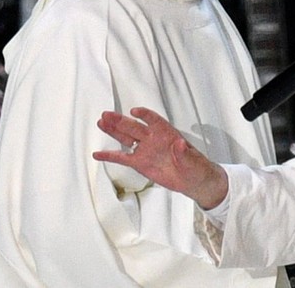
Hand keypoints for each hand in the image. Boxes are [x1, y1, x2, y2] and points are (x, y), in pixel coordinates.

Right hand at [92, 107, 228, 209]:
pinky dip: (111, 156)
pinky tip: (98, 154)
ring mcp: (146, 150)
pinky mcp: (140, 163)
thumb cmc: (196, 167)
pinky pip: (123, 158)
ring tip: (101, 123)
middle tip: (107, 114)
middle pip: (135, 127)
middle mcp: (154, 139)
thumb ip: (185, 153)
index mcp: (168, 134)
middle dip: (121, 121)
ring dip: (114, 131)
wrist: (194, 181)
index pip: (155, 121)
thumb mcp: (193, 161)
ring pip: (126, 138)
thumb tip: (180, 144)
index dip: (146, 115)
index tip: (135, 112)